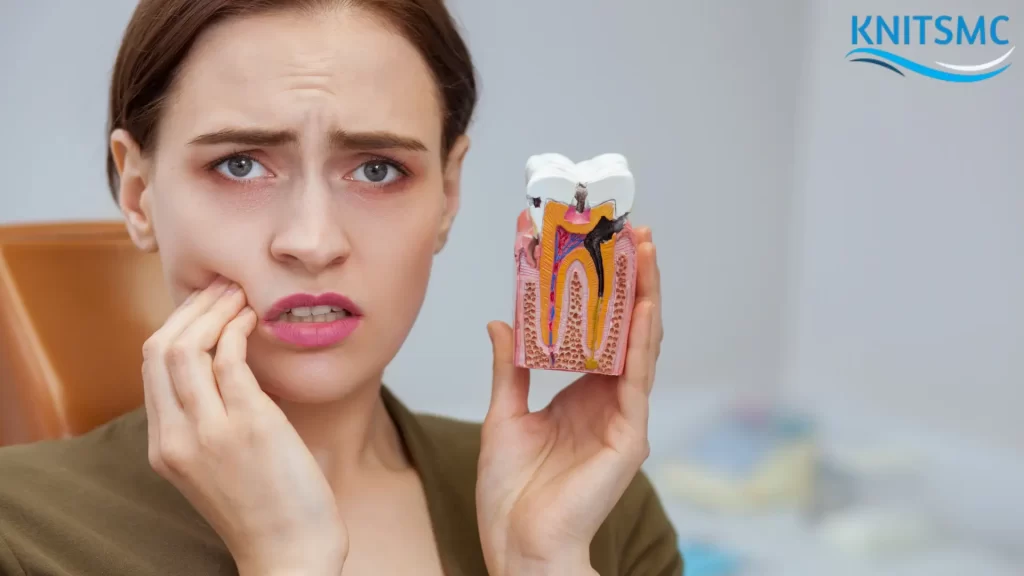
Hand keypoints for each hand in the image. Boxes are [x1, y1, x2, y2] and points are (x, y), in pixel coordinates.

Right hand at [142, 277, 346, 575]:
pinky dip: (238, 330)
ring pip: (187, 348)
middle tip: (221, 287)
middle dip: (190, 309)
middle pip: (158, 350)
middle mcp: (177, 437)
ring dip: (215, 311)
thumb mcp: (216, 466)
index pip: (150, 367)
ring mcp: (210, 432)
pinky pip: (230, 360)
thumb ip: (209, 422)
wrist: (289, 552)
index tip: (202, 305)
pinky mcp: (250, 426)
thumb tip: (226, 365)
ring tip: (240, 294)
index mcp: (165, 447)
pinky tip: (254, 320)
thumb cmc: (265, 507)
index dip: (175, 326)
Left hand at [477, 227, 662, 574]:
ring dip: (643, 292)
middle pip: (624, 326)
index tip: (584, 243)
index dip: (593, 286)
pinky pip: (638, 377)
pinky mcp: (630, 433)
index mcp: (583, 393)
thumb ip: (509, 368)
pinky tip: (643, 302)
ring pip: (639, 342)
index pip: (595, 327)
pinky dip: (643, 337)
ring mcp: (623, 414)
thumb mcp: (504, 415)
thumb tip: (502, 321)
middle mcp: (609, 398)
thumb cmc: (512, 493)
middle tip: (627, 229)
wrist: (519, 544)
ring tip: (642, 247)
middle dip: (628, 277)